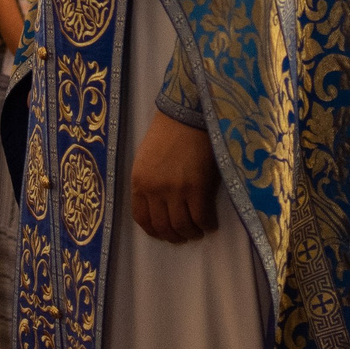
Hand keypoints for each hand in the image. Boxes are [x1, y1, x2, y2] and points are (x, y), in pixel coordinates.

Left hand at [130, 110, 218, 243]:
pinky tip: (210, 223)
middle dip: (174, 236)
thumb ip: (149, 181)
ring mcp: (175, 190)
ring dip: (191, 233)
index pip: (141, 218)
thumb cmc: (170, 131)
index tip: (164, 233)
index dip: (154, 231)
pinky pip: (201, 217)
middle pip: (163, 226)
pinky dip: (206, 225)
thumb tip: (159, 205)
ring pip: (182, 226)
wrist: (189, 112)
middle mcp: (154, 189)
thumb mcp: (147, 158)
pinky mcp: (197, 187)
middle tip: (184, 236)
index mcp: (138, 181)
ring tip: (198, 230)